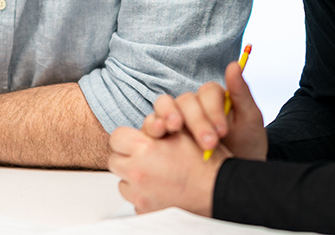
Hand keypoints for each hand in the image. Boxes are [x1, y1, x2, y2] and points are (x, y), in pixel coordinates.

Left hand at [109, 126, 223, 215]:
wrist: (219, 190)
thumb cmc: (205, 161)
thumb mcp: (183, 132)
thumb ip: (159, 124)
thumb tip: (146, 125)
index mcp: (145, 148)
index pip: (117, 137)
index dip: (128, 137)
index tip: (137, 141)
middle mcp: (138, 172)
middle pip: (115, 161)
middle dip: (128, 157)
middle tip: (145, 158)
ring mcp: (140, 194)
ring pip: (122, 182)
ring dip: (133, 178)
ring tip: (155, 174)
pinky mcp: (145, 210)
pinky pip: (134, 200)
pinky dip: (143, 195)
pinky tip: (160, 189)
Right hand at [141, 60, 266, 160]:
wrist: (235, 175)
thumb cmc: (246, 144)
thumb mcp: (250, 120)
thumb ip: (242, 92)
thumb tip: (234, 65)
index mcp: (213, 98)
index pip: (207, 92)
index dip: (213, 109)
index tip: (223, 131)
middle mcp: (192, 105)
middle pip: (185, 100)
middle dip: (196, 120)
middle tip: (209, 143)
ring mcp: (175, 118)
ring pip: (164, 105)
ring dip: (168, 115)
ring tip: (174, 128)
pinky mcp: (163, 134)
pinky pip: (152, 124)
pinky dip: (152, 126)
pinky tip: (159, 134)